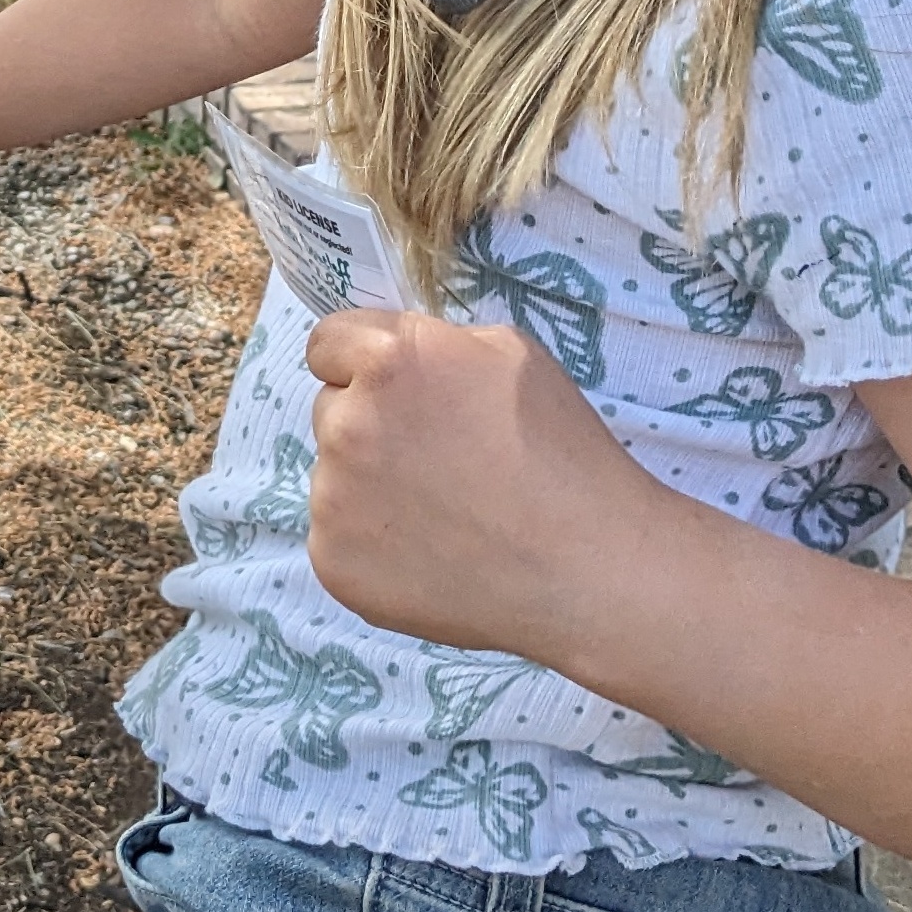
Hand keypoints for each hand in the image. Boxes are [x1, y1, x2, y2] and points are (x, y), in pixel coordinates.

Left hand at [303, 310, 667, 661]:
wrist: (585, 567)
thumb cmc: (562, 456)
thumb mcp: (510, 355)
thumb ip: (431, 343)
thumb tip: (390, 354)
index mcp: (390, 363)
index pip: (326, 343)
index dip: (362, 364)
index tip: (396, 391)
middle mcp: (348, 424)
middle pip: (331, 410)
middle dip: (371, 426)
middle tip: (439, 460)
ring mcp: (333, 499)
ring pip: (334, 477)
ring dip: (370, 487)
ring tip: (446, 514)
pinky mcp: (332, 560)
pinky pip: (338, 535)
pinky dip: (373, 545)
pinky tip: (432, 554)